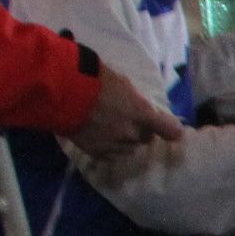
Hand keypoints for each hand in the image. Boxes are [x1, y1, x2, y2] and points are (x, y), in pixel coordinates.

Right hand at [64, 69, 183, 157]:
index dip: (172, 130)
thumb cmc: (93, 80)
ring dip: (124, 140)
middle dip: (140, 130)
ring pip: (129, 148)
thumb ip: (136, 100)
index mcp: (142, 114)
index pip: (170, 130)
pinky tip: (99, 136)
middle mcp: (132, 134)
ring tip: (109, 127)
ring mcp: (114, 145)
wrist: (62, 93)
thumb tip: (142, 107)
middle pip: (145, 138)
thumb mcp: (122, 83)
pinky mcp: (97, 153)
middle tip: (126, 118)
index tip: (173, 130)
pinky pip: (111, 155)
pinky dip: (109, 148)